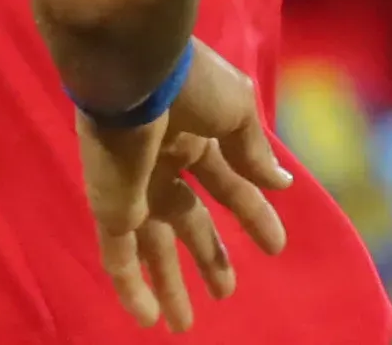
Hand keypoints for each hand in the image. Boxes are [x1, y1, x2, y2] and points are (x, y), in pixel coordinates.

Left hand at [76, 41, 292, 330]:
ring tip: (183, 324)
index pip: (228, 183)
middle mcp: (161, 163)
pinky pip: (118, 256)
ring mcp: (132, 187)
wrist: (131, 71)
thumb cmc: (189, 83)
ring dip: (169, 283)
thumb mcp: (237, 111)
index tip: (277, 247)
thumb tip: (281, 183)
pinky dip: (131, 287)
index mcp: (194, 135)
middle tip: (227, 291)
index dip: (252, 215)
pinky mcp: (110, 207)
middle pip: (188, 220)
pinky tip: (146, 317)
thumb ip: (253, 152)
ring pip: (152, 246)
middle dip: (208, 256)